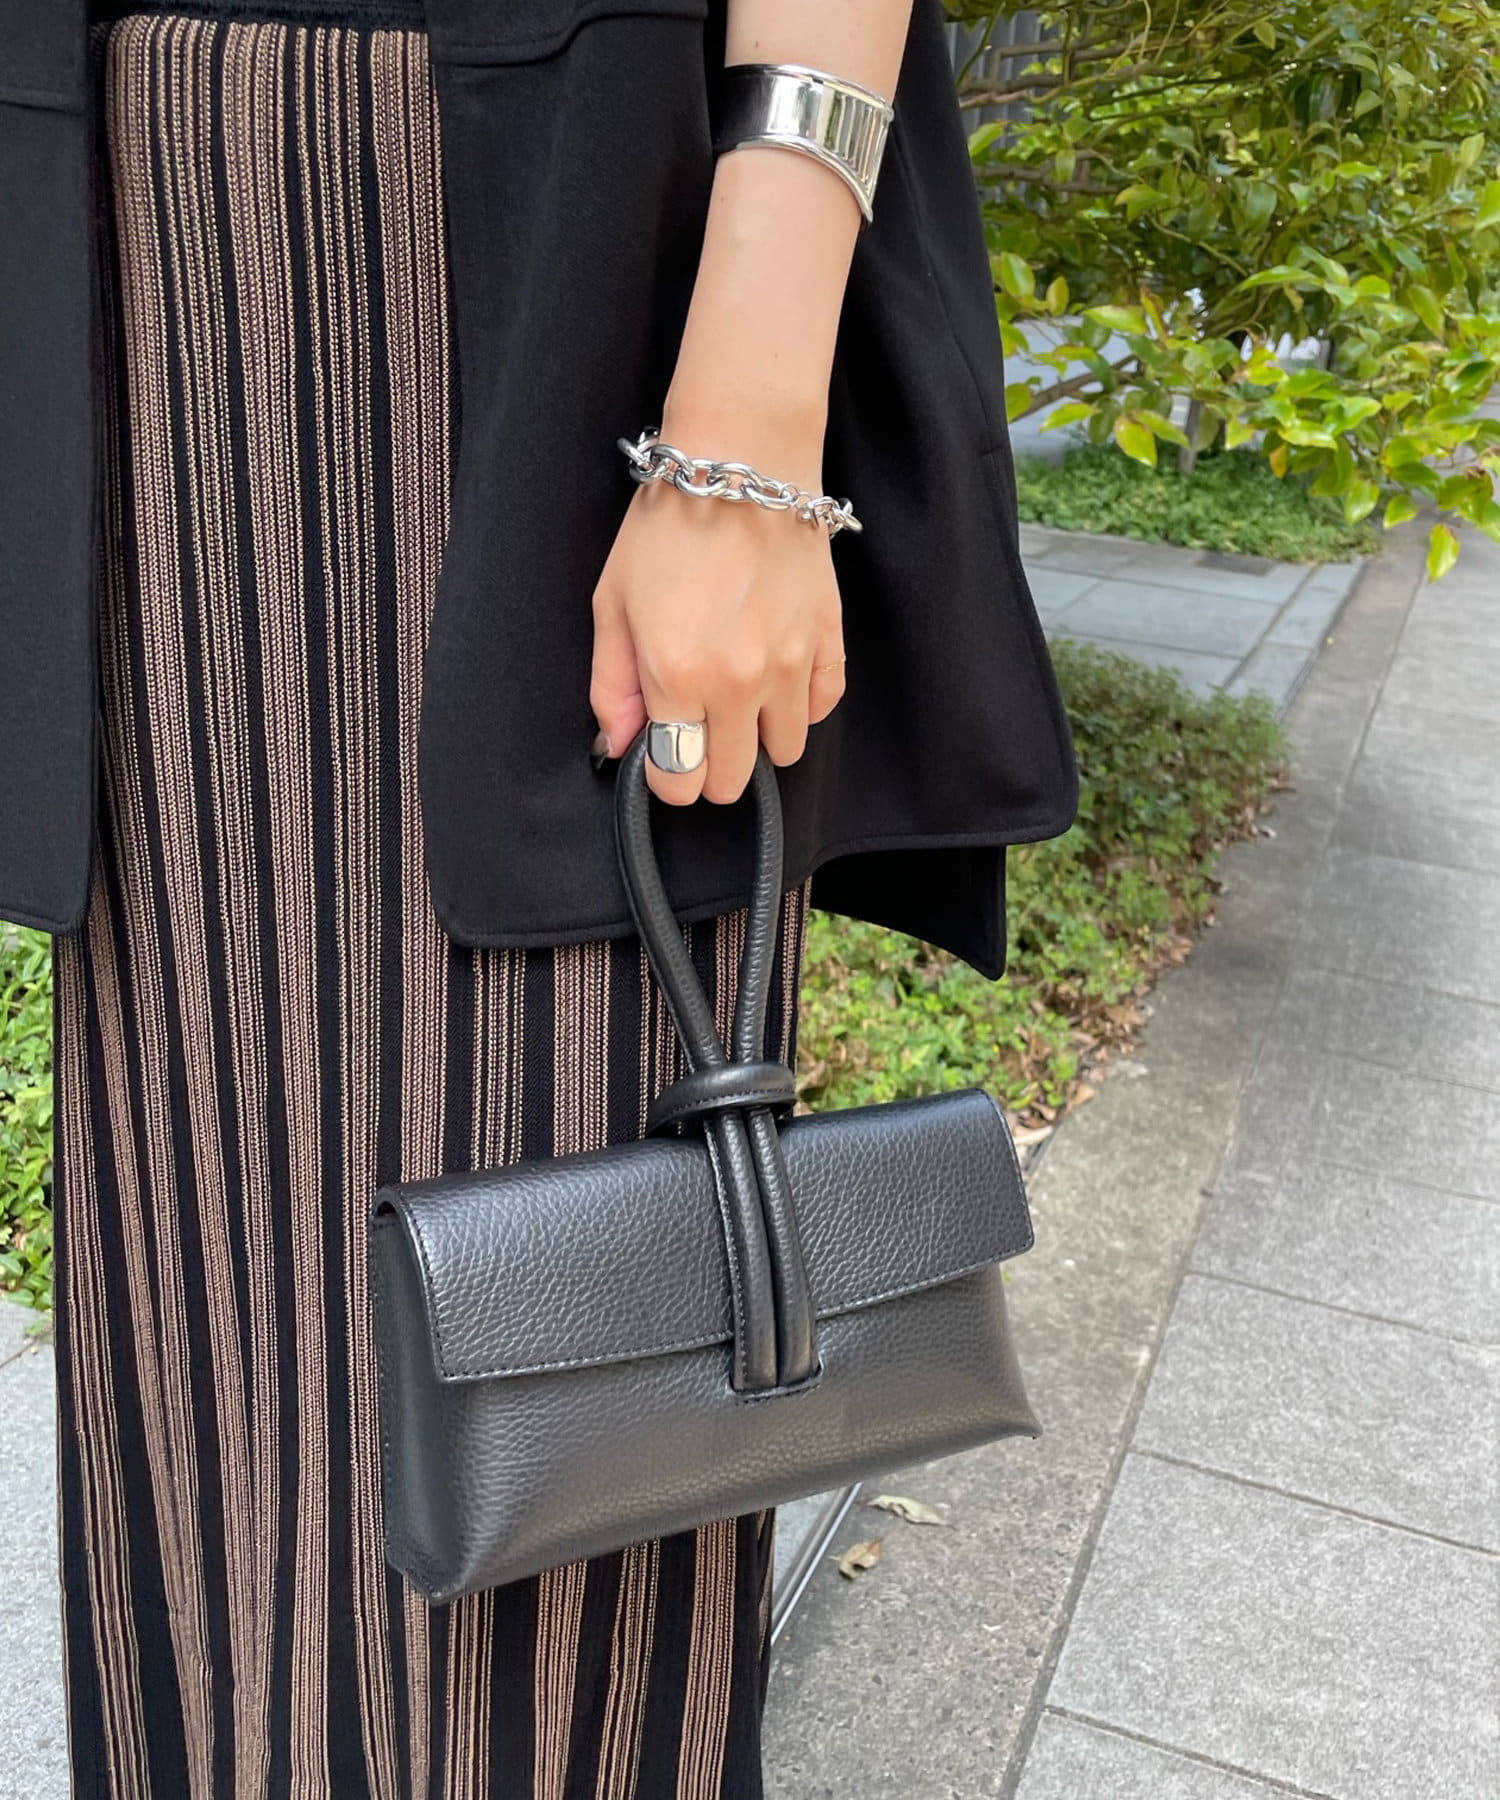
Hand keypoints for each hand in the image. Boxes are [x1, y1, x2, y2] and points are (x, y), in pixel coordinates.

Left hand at [589, 423, 846, 805]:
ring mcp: (791, 666)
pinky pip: (822, 707)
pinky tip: (776, 676)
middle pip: (731, 781)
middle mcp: (738, 682)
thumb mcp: (612, 604)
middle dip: (707, 766)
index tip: (661, 750)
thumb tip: (621, 745)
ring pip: (784, 752)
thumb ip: (611, 686)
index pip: (679, 781)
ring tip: (736, 697)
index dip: (664, 775)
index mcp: (676, 676)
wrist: (742, 461)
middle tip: (695, 726)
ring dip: (757, 737)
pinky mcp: (827, 641)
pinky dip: (800, 705)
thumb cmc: (667, 527)